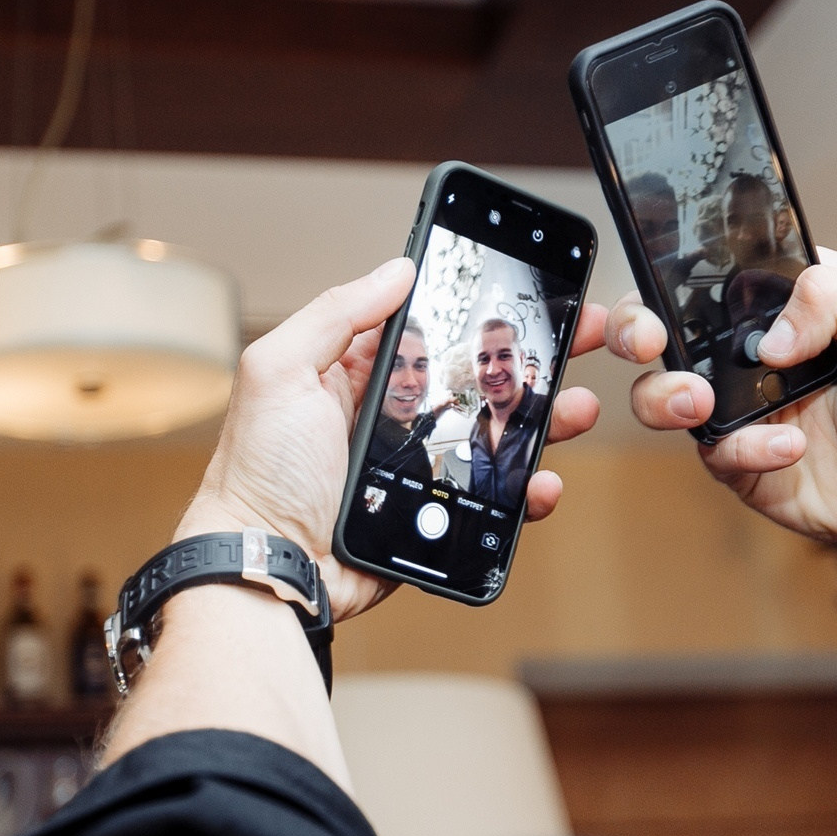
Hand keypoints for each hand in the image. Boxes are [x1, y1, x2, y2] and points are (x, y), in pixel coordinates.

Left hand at [180, 258, 607, 620]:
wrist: (268, 566)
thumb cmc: (257, 473)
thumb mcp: (280, 371)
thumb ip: (336, 314)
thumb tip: (396, 269)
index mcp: (354, 372)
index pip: (430, 326)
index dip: (477, 309)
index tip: (527, 291)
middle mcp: (390, 414)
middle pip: (476, 376)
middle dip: (531, 358)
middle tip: (579, 337)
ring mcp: (415, 466)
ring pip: (493, 433)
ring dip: (542, 419)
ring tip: (576, 406)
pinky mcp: (431, 515)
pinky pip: (490, 496)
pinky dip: (524, 489)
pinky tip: (541, 479)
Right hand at [607, 249, 836, 550]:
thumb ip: (834, 296)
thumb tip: (769, 336)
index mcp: (784, 302)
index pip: (713, 271)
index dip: (673, 273)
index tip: (662, 288)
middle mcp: (751, 349)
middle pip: (665, 328)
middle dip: (636, 330)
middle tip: (650, 342)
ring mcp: (741, 404)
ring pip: (663, 393)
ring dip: (666, 396)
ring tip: (701, 403)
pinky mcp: (741, 458)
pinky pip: (713, 452)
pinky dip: (743, 449)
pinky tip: (790, 447)